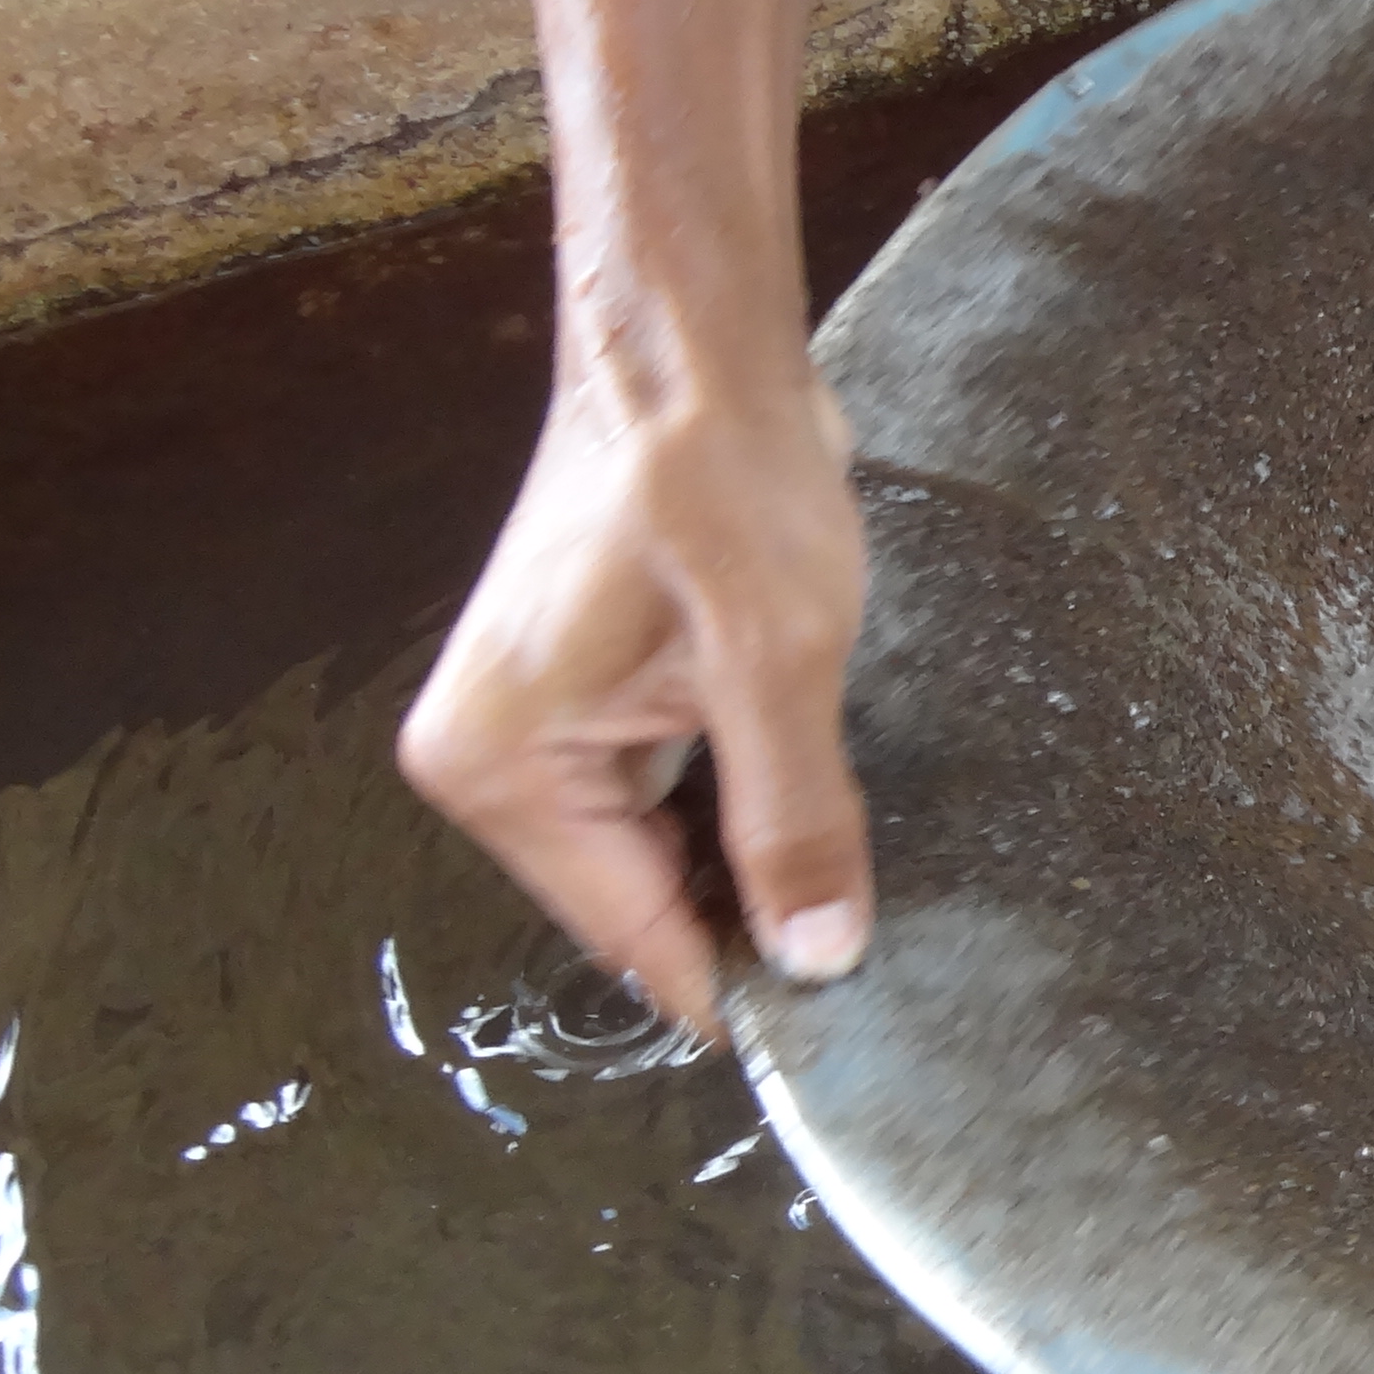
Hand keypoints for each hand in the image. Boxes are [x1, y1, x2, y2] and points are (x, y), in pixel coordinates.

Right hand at [399, 361, 871, 1038]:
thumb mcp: (776, 658)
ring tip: (854, 848)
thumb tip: (818, 959)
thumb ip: (793, 815)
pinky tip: (814, 791)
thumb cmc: (717, 477)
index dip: (743, 980)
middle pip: (647, 902)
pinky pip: (678, 796)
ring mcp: (540, 732)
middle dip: (753, 911)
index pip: (634, 936)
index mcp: (503, 768)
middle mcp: (494, 764)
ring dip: (756, 853)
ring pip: (671, 853)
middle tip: (879, 925)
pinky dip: (745, 802)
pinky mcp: (593, 700)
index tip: (849, 1020)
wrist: (693, 352)